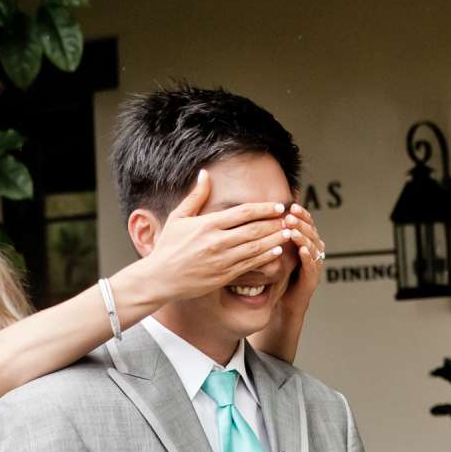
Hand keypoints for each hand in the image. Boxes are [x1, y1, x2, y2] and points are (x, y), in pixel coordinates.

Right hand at [136, 169, 292, 304]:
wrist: (160, 278)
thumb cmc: (168, 246)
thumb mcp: (178, 217)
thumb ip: (196, 196)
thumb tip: (205, 173)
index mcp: (208, 224)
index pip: (243, 213)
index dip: (264, 209)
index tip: (279, 206)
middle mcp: (217, 242)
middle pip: (254, 229)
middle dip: (275, 223)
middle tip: (290, 218)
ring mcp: (222, 260)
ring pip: (256, 248)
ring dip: (275, 240)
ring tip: (289, 233)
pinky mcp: (224, 276)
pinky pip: (250, 265)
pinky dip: (265, 258)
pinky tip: (277, 252)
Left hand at [260, 204, 326, 357]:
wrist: (280, 307)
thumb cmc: (272, 278)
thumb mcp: (268, 253)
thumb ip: (265, 236)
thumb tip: (249, 215)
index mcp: (302, 241)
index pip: (304, 222)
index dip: (299, 213)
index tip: (289, 204)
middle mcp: (311, 250)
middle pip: (311, 230)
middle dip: (301, 221)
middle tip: (291, 215)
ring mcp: (314, 264)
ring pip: (314, 245)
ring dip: (304, 236)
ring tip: (293, 229)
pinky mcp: (312, 280)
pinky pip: (313, 265)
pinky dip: (308, 256)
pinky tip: (302, 250)